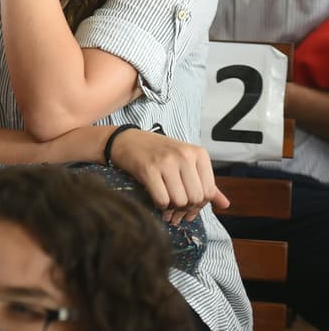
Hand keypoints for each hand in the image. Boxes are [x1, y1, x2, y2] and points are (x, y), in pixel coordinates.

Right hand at [110, 129, 229, 223]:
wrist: (125, 140)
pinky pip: (162, 200)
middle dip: (185, 209)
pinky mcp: (148, 169)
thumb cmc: (157, 152)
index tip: (189, 208)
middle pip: (195, 198)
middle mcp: (184, 155)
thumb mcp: (185, 162)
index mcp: (198, 153)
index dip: (199, 205)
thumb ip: (206, 183)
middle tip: (176, 210)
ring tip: (167, 207)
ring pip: (180, 201)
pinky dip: (160, 206)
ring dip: (172, 209)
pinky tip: (157, 201)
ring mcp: (166, 161)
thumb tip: (225, 205)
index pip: (209, 191)